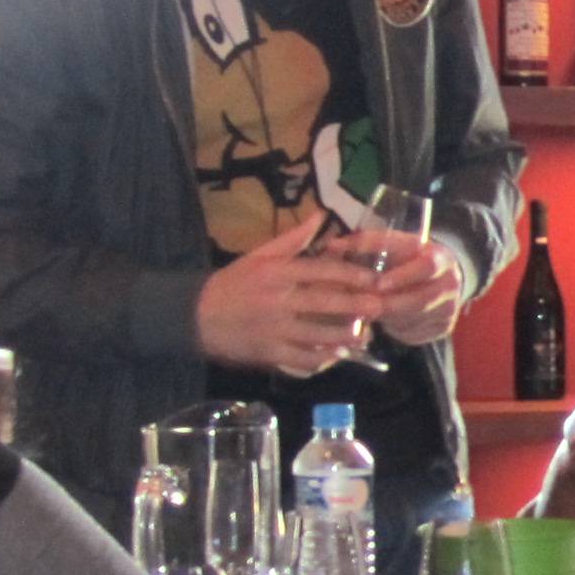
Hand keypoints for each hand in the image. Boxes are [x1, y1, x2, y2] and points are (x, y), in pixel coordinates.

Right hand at [196, 211, 378, 377]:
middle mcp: (278, 299)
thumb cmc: (233, 283)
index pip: (321, 270)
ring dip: (344, 335)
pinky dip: (321, 358)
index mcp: (277, 272)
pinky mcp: (269, 352)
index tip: (374, 279)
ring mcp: (274, 328)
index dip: (351, 275)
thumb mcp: (259, 255)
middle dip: (355, 305)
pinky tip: (337, 356)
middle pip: (324, 301)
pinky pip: (301, 358)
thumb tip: (320, 215)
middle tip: (379, 307)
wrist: (195, 315)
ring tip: (366, 336)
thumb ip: (293, 239)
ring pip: (317, 333)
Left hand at [364, 231, 470, 346]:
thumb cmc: (407, 259)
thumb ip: (366, 245)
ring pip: (414, 319)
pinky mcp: (444, 327)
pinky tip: (384, 323)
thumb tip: (332, 246)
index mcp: (439, 257)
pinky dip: (395, 330)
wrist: (441, 277)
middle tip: (363, 306)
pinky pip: (415, 334)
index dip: (401, 277)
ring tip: (368, 312)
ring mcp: (449, 307)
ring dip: (389, 318)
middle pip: (420, 299)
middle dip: (389, 304)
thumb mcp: (393, 246)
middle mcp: (450, 282)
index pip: (425, 267)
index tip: (377, 284)